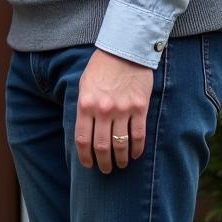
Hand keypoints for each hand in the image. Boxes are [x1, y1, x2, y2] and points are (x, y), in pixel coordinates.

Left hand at [75, 49, 152, 172]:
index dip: (84, 156)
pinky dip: (137, 150)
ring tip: (120, 165)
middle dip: (102, 162)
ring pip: (120, 145)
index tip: (87, 164)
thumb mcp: (84, 84)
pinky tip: (135, 155)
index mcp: (85, 104)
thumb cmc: (101, 67)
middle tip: (105, 169)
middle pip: (101, 147)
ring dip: (120, 160)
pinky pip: (138, 136)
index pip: (82, 139)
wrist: (124, 51)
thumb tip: (84, 130)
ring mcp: (122, 110)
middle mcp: (102, 110)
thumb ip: (84, 107)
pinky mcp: (139, 109)